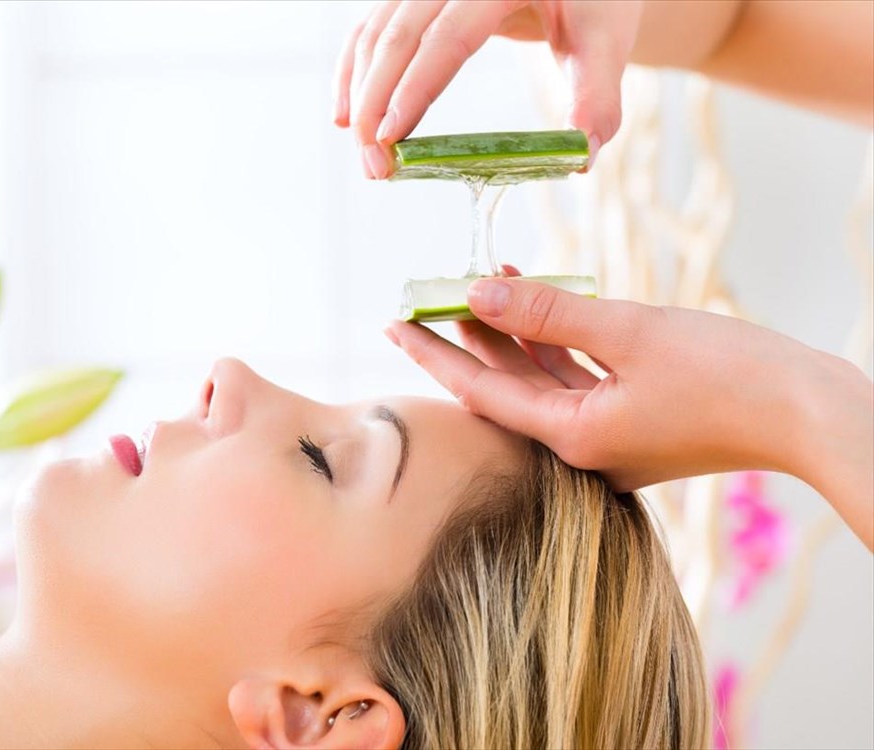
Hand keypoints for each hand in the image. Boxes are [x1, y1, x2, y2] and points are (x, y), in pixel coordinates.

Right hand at [334, 0, 642, 177]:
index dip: (414, 89)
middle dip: (375, 106)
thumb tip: (581, 156)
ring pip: (375, 33)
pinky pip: (370, 28)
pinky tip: (343, 115)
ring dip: (359, 95)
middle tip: (374, 167)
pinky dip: (353, 72)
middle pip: (397, 36)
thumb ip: (596, 98)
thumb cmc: (594, 1)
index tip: (391, 139)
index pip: (447, 38)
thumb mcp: (604, 42)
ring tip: (365, 154)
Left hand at [384, 275, 873, 547]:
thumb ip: (549, 314)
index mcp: (571, 438)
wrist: (810, 413)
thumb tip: (478, 294)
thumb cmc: (730, 376)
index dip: (432, 353)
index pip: (479, 392)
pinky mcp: (632, 420)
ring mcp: (607, 436)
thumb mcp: (630, 332)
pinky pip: (575, 379)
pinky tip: (536, 304)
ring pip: (539, 379)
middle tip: (427, 295)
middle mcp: (580, 446)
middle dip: (466, 338)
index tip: (392, 321)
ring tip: (482, 281)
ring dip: (511, 334)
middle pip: (503, 387)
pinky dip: (553, 344)